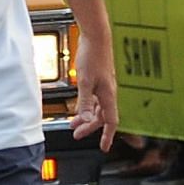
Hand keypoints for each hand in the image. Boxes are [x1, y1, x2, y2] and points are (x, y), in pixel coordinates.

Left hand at [70, 29, 118, 151]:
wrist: (97, 37)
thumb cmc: (93, 56)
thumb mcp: (84, 83)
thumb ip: (85, 102)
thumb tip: (85, 120)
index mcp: (108, 95)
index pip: (110, 121)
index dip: (107, 136)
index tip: (104, 147)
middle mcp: (109, 92)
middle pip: (102, 116)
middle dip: (89, 127)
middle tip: (76, 133)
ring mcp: (105, 85)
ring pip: (98, 107)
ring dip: (86, 116)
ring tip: (73, 121)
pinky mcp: (100, 79)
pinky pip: (95, 98)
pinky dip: (87, 105)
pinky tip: (79, 105)